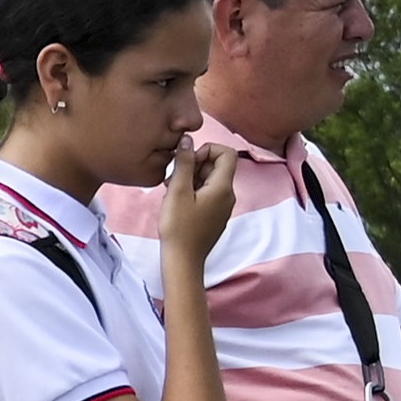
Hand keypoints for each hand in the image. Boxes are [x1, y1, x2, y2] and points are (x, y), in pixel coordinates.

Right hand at [161, 136, 244, 263]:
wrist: (183, 261)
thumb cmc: (179, 228)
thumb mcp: (177, 191)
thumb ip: (184, 163)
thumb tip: (187, 139)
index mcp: (223, 187)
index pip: (227, 152)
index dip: (207, 149)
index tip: (189, 161)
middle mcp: (228, 195)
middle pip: (217, 166)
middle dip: (195, 164)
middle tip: (175, 177)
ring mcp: (223, 207)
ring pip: (210, 179)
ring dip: (191, 178)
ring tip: (172, 190)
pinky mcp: (215, 215)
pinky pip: (207, 194)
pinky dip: (193, 191)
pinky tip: (177, 201)